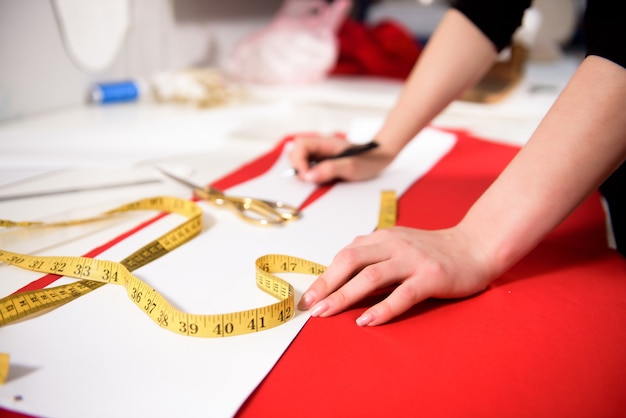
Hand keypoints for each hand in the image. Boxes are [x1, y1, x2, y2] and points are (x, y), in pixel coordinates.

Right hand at [288, 134, 393, 183]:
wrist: (381, 158)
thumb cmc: (369, 160)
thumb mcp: (351, 167)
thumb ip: (329, 170)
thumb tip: (308, 176)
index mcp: (326, 143)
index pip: (301, 146)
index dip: (298, 161)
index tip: (305, 176)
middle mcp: (322, 146)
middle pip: (297, 151)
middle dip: (297, 166)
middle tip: (307, 180)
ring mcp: (322, 154)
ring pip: (301, 158)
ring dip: (302, 170)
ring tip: (312, 181)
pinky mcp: (324, 161)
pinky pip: (310, 166)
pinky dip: (309, 173)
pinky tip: (318, 180)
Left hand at [297, 226, 494, 325]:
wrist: (475, 247)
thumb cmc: (433, 252)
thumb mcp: (398, 247)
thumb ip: (373, 256)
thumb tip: (340, 274)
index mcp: (383, 238)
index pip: (345, 255)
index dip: (324, 275)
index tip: (308, 296)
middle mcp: (394, 245)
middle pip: (350, 261)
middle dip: (326, 284)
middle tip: (310, 306)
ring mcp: (412, 260)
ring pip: (371, 276)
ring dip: (344, 296)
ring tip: (326, 314)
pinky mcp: (431, 277)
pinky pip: (402, 294)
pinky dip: (382, 309)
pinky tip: (366, 321)